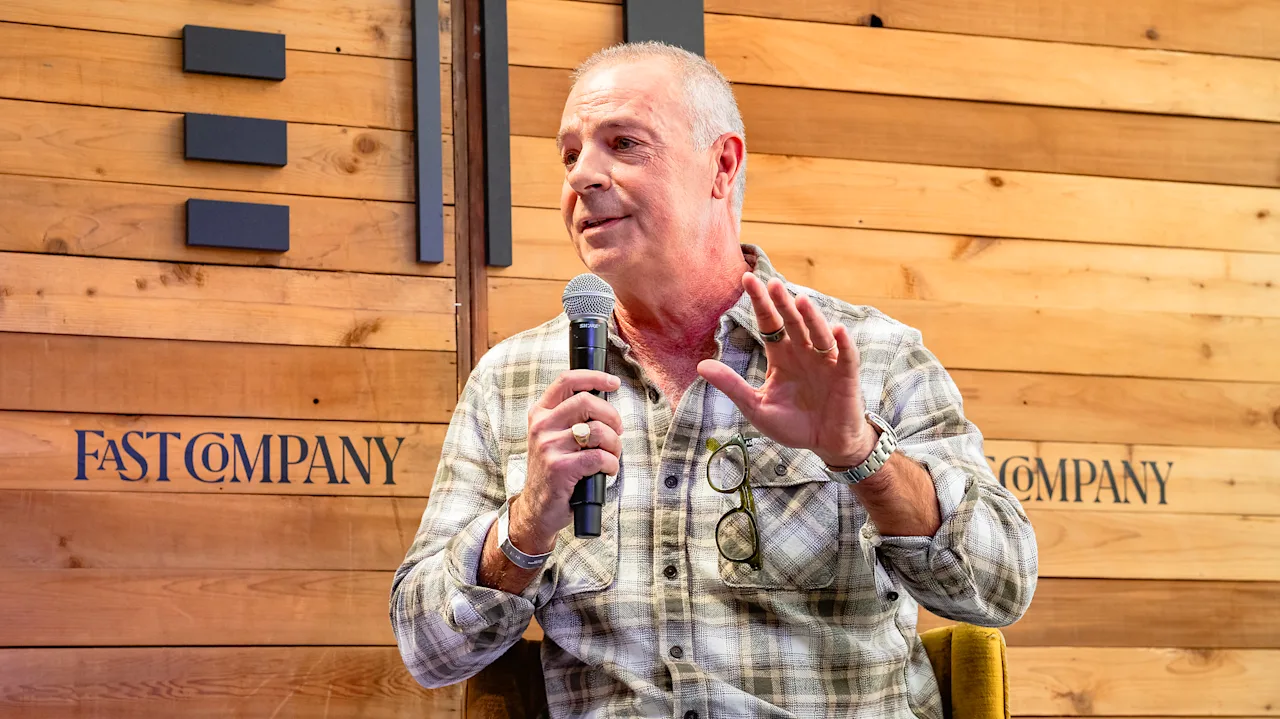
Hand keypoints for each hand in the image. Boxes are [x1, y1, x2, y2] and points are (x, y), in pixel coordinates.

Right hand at [511, 370, 623, 552]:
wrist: (537, 508)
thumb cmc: (554, 471)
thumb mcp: (554, 438)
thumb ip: (571, 418)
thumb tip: (606, 405)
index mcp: (541, 414)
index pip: (567, 381)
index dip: (594, 377)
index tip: (613, 383)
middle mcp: (541, 426)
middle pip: (586, 402)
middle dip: (612, 416)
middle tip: (617, 431)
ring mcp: (549, 446)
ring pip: (597, 431)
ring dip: (614, 444)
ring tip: (612, 455)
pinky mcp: (559, 468)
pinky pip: (599, 457)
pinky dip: (611, 464)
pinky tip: (607, 470)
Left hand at [697, 274, 875, 467]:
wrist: (826, 445)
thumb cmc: (793, 424)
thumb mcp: (756, 406)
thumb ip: (732, 385)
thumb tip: (700, 365)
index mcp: (782, 356)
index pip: (770, 324)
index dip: (760, 303)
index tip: (747, 279)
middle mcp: (804, 353)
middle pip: (793, 323)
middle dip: (782, 304)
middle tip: (771, 284)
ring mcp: (826, 362)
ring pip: (818, 334)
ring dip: (811, 318)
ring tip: (801, 301)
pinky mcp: (845, 376)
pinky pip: (845, 356)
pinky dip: (843, 344)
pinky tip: (837, 330)